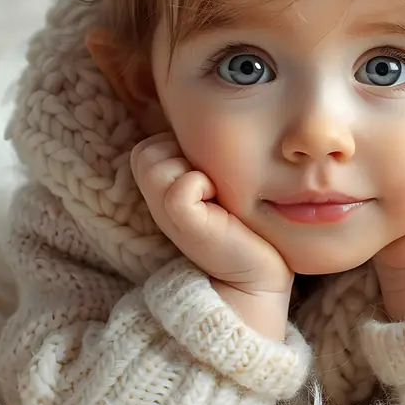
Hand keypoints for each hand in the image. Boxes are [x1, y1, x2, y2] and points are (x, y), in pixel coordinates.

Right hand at [130, 133, 292, 339]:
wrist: (254, 276)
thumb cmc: (240, 227)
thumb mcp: (212, 186)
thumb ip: (194, 157)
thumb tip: (198, 128)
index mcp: (159, 185)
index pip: (152, 143)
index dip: (184, 153)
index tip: (209, 182)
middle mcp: (152, 198)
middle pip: (150, 148)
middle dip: (185, 158)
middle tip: (213, 189)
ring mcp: (161, 208)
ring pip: (156, 159)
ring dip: (194, 170)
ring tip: (216, 197)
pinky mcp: (178, 218)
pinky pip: (181, 183)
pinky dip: (202, 186)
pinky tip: (219, 209)